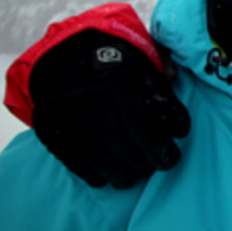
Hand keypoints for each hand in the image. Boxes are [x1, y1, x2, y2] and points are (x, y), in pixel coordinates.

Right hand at [28, 30, 189, 187]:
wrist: (62, 54)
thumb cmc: (113, 63)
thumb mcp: (142, 64)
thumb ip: (162, 92)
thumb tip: (178, 126)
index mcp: (117, 83)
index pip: (143, 127)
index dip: (161, 147)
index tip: (171, 155)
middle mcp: (92, 103)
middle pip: (126, 148)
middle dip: (146, 163)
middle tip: (156, 166)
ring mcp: (69, 120)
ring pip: (103, 161)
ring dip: (124, 175)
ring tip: (135, 174)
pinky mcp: (53, 133)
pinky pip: (77, 164)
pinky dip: (96, 175)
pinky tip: (107, 176)